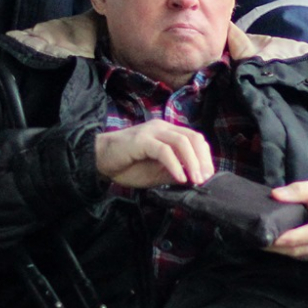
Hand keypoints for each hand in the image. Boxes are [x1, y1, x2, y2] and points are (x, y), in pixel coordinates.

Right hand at [95, 119, 216, 188]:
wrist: (99, 160)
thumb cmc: (127, 166)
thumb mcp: (156, 173)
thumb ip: (174, 172)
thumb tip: (194, 179)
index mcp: (168, 132)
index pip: (195, 138)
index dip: (205, 156)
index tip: (208, 175)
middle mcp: (162, 128)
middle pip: (193, 138)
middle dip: (202, 159)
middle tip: (204, 179)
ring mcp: (152, 132)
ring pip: (181, 142)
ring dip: (192, 162)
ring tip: (195, 180)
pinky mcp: (142, 140)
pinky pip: (164, 151)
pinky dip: (175, 165)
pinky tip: (179, 178)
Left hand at [267, 179, 307, 260]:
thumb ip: (299, 190)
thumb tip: (276, 194)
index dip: (293, 237)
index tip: (274, 237)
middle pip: (300, 248)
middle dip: (278, 246)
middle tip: (258, 239)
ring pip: (296, 254)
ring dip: (277, 250)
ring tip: (259, 241)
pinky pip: (296, 256)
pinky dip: (281, 251)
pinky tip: (268, 244)